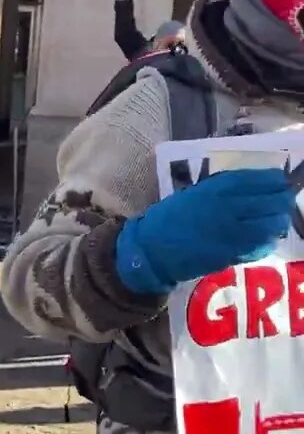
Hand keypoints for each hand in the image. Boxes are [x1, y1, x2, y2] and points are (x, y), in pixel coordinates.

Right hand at [116, 169, 296, 293]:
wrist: (151, 251)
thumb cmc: (167, 220)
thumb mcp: (192, 194)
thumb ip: (219, 189)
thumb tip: (250, 185)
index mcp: (215, 190)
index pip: (259, 179)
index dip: (275, 179)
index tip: (279, 180)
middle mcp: (228, 208)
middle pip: (272, 200)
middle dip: (283, 200)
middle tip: (283, 201)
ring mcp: (232, 232)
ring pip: (272, 224)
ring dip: (278, 221)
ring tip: (275, 220)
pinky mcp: (232, 254)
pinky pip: (262, 245)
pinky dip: (268, 240)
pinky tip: (264, 238)